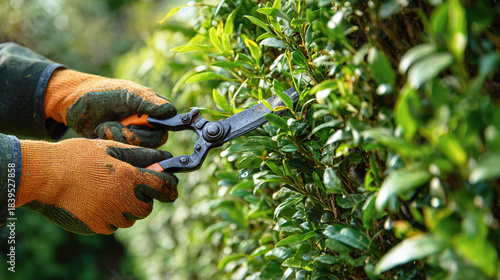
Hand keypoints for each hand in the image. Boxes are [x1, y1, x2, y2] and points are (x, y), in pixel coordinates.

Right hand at [16, 138, 177, 234]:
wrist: (43, 177)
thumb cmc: (77, 157)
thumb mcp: (110, 148)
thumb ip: (140, 157)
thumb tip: (163, 162)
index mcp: (131, 179)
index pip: (165, 188)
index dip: (169, 187)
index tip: (169, 187)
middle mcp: (124, 202)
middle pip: (147, 206)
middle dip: (143, 197)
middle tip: (126, 184)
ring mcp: (110, 217)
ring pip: (130, 217)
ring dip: (126, 207)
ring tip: (104, 189)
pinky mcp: (98, 227)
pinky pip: (113, 224)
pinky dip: (110, 215)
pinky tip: (94, 200)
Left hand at [44, 69, 176, 147]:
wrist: (74, 104)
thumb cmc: (102, 93)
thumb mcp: (126, 94)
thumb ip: (148, 102)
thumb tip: (171, 112)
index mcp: (154, 106)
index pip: (170, 121)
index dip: (156, 124)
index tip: (138, 120)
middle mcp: (149, 123)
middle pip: (157, 139)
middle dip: (134, 133)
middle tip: (118, 122)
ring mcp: (136, 135)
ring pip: (141, 148)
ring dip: (121, 137)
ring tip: (107, 124)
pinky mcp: (123, 145)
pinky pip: (127, 152)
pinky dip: (112, 141)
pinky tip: (103, 131)